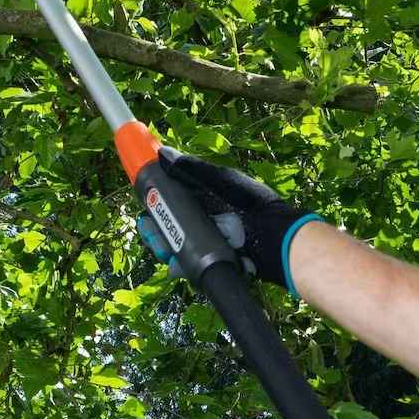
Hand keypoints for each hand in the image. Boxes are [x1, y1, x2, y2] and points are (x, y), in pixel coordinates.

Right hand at [142, 148, 323, 292]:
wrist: (276, 239)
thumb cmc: (250, 203)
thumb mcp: (221, 181)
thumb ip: (192, 169)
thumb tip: (161, 153)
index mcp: (203, 194)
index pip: (170, 195)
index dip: (155, 198)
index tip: (143, 199)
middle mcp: (202, 216)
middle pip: (167, 222)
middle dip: (154, 227)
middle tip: (149, 230)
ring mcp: (207, 239)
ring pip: (174, 243)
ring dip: (163, 246)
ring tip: (162, 250)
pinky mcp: (211, 259)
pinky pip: (189, 262)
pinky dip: (180, 264)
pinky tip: (176, 266)